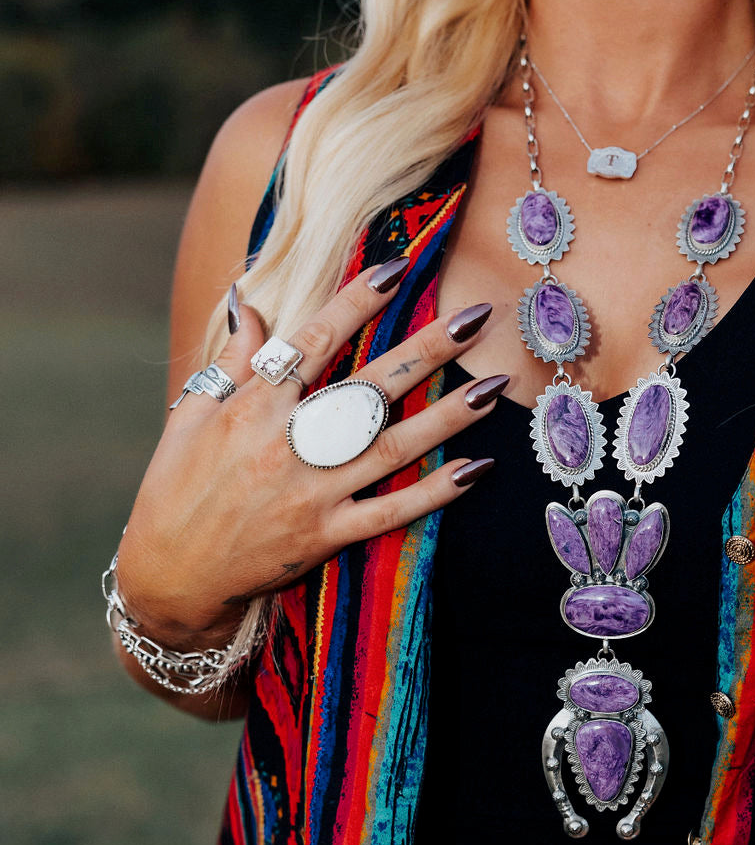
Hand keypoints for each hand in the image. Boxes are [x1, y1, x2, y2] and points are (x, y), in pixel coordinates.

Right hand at [117, 260, 501, 646]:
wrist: (170, 575)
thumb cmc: (176, 487)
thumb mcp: (190, 416)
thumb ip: (231, 361)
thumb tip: (246, 300)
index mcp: (253, 409)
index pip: (312, 344)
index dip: (355, 303)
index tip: (396, 268)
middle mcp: (286, 446)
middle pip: (369, 389)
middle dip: (427, 351)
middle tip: (476, 318)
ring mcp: (312, 494)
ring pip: (392, 448)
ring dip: (448, 418)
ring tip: (494, 389)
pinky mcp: (325, 537)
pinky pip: (390, 512)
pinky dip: (434, 493)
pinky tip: (475, 470)